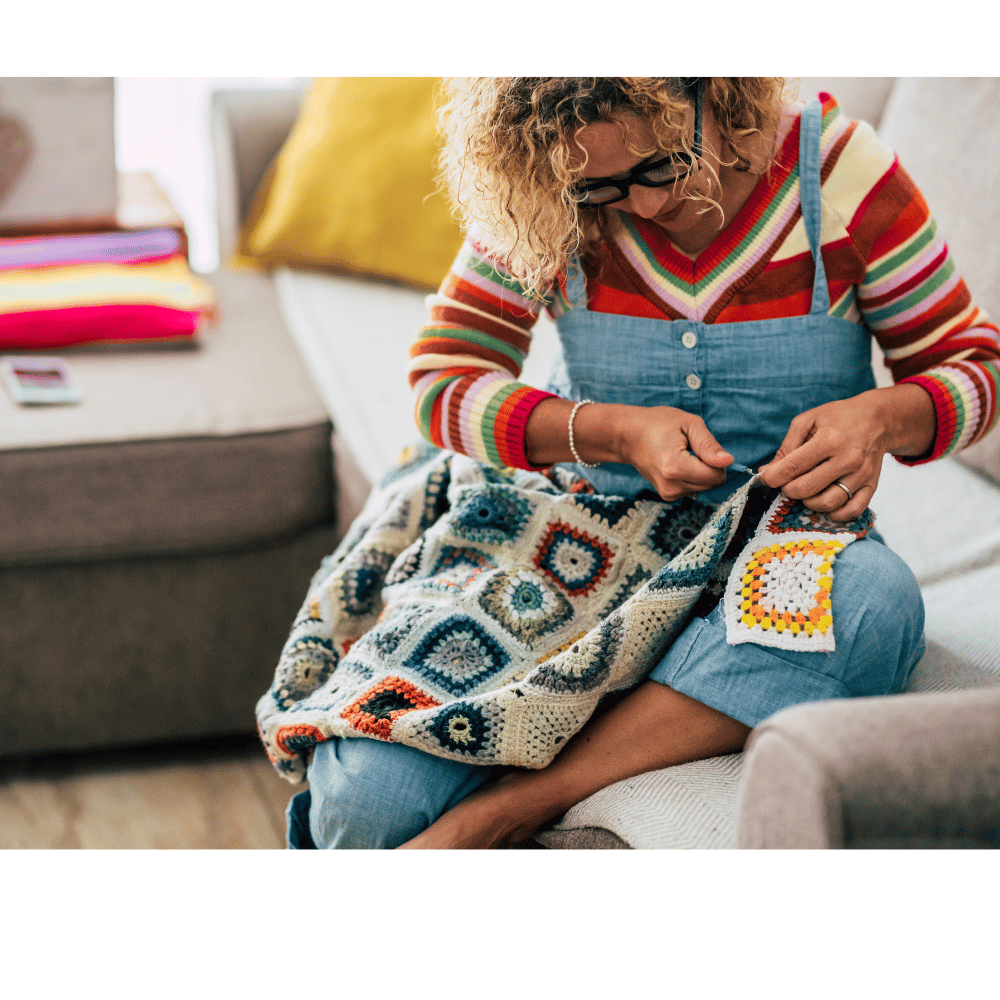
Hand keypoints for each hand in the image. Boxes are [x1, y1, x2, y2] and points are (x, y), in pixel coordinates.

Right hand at [614, 406, 733, 500]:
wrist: (629, 436)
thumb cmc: (658, 424)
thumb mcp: (688, 424)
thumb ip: (709, 444)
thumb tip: (728, 461)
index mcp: (676, 467)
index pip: (716, 476)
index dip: (717, 460)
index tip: (703, 447)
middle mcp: (671, 486)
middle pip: (712, 484)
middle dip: (710, 466)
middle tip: (691, 449)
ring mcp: (668, 493)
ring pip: (705, 487)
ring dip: (701, 472)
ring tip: (682, 455)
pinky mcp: (668, 496)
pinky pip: (694, 488)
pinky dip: (692, 477)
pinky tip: (678, 464)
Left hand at [758, 395, 888, 521]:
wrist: (878, 419)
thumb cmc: (838, 418)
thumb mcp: (808, 420)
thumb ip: (786, 446)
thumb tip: (767, 471)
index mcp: (829, 439)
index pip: (792, 467)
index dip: (772, 478)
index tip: (766, 479)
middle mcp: (847, 459)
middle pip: (806, 489)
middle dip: (788, 490)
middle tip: (788, 482)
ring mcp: (861, 474)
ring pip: (827, 503)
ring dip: (808, 502)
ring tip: (806, 490)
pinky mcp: (871, 485)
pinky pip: (852, 511)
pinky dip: (834, 514)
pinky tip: (824, 502)